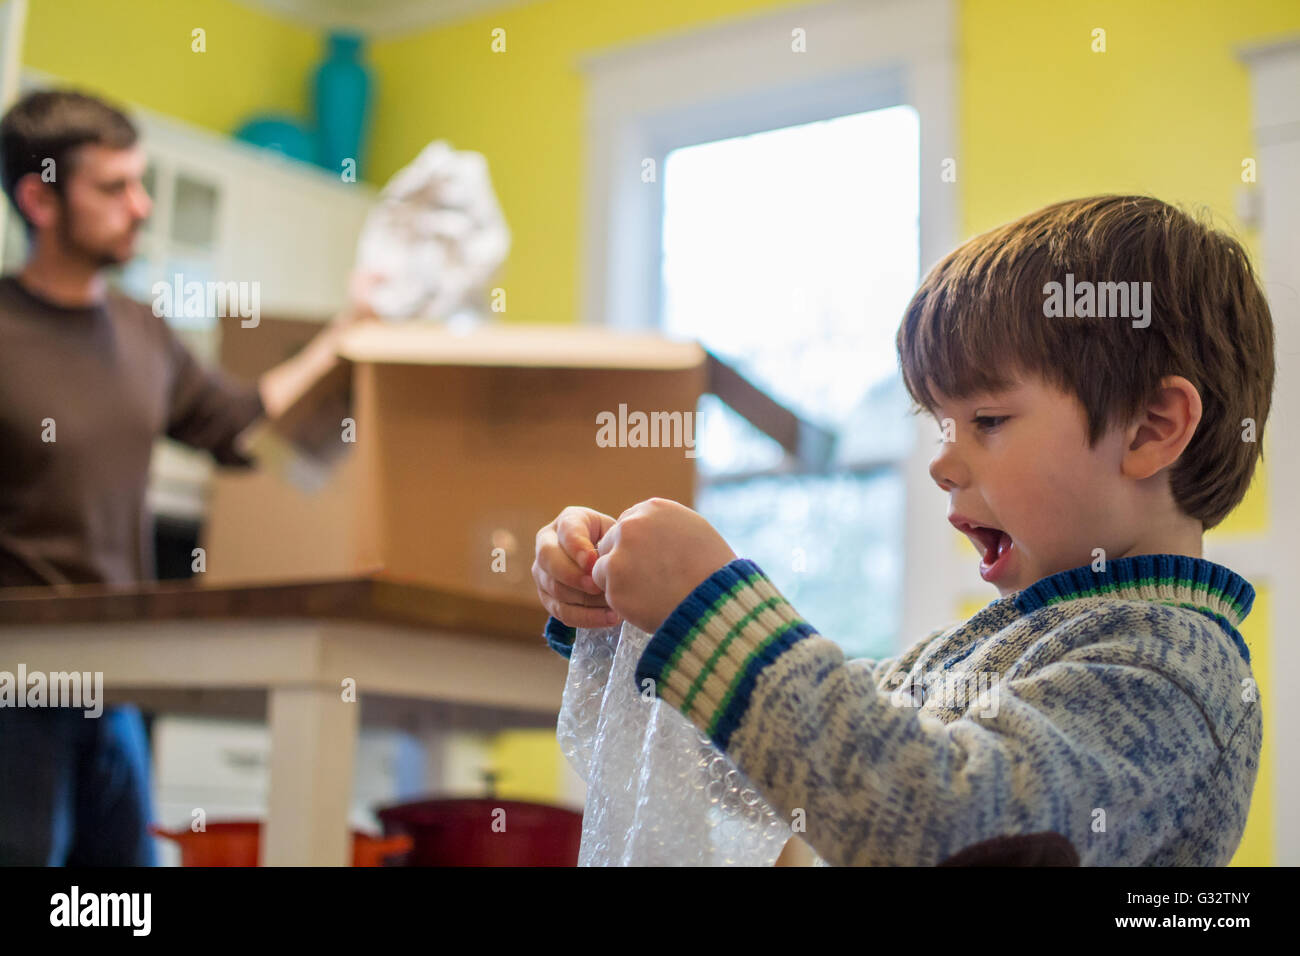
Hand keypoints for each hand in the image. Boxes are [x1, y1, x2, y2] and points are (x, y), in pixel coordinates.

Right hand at [533, 506, 621, 627]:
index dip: (577, 547)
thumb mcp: (616, 533)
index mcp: (567, 521)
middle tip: (596, 586)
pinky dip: (586, 617)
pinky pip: (562, 611)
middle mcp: (547, 544)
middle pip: (548, 558)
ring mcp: (543, 571)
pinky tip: (609, 618)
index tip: (593, 561)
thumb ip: (612, 541)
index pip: (566, 530)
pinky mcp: (547, 596)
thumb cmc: (614, 542)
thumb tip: (608, 562)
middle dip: (572, 575)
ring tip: (611, 604)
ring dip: (584, 599)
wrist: (608, 559)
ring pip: (555, 588)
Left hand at [592, 498, 736, 633]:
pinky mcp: (612, 581)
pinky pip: (607, 591)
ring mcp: (620, 552)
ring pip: (602, 567)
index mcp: (653, 509)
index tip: (650, 561)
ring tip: (648, 592)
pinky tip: (646, 603)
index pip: (628, 524)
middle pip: (611, 543)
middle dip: (623, 561)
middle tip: (646, 580)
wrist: (715, 603)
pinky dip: (622, 600)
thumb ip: (666, 525)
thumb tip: (651, 529)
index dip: (637, 546)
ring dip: (618, 580)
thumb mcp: (694, 530)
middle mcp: (631, 525)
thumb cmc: (712, 570)